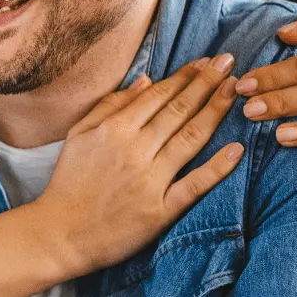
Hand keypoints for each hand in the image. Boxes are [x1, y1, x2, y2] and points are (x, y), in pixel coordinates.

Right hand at [31, 57, 244, 277]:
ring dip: (215, 112)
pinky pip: (193, 185)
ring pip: (190, 139)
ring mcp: (149, 180)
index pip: (157, 95)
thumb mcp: (79, 135)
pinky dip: (217, 168)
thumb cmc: (69, 182)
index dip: (185, 76)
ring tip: (235, 91)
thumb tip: (146, 81)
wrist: (60, 233)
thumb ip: (110, 105)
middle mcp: (134, 150)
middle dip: (207, 83)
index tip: (207, 62)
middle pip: (179, 111)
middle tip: (230, 63)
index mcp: (113, 130)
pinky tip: (237, 150)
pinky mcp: (159, 211)